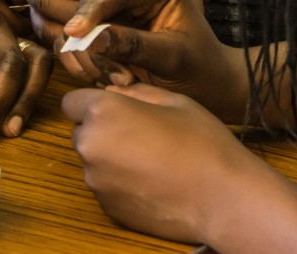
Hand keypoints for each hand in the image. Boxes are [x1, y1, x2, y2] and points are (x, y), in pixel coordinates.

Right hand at [59, 0, 247, 122]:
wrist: (206, 86)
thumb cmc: (200, 69)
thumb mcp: (172, 58)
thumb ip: (133, 45)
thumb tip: (90, 40)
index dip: (92, 11)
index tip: (74, 33)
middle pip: (90, 6)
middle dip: (94, 44)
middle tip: (119, 78)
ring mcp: (113, 8)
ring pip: (77, 27)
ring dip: (90, 58)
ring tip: (121, 82)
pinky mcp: (99, 29)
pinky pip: (74, 43)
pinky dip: (82, 64)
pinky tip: (106, 80)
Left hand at [63, 83, 259, 244]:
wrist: (225, 199)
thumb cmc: (203, 143)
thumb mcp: (174, 101)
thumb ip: (136, 92)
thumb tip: (114, 92)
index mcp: (102, 112)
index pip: (72, 102)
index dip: (91, 105)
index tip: (114, 111)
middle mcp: (89, 144)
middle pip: (81, 132)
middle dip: (101, 132)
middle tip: (139, 137)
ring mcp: (94, 178)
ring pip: (92, 160)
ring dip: (110, 159)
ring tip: (151, 163)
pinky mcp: (105, 204)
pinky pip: (104, 186)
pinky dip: (119, 183)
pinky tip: (152, 184)